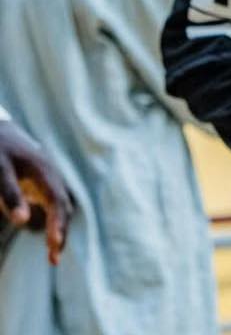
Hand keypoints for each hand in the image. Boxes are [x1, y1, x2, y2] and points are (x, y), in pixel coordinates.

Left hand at [0, 120, 71, 263]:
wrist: (0, 132)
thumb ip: (10, 194)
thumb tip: (23, 221)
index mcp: (44, 171)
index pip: (57, 201)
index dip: (58, 223)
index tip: (53, 246)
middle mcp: (51, 175)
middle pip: (64, 206)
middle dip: (61, 231)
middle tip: (53, 259)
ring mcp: (49, 180)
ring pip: (62, 206)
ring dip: (60, 230)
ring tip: (52, 257)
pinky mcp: (43, 185)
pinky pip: (55, 205)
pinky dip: (55, 223)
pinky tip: (50, 239)